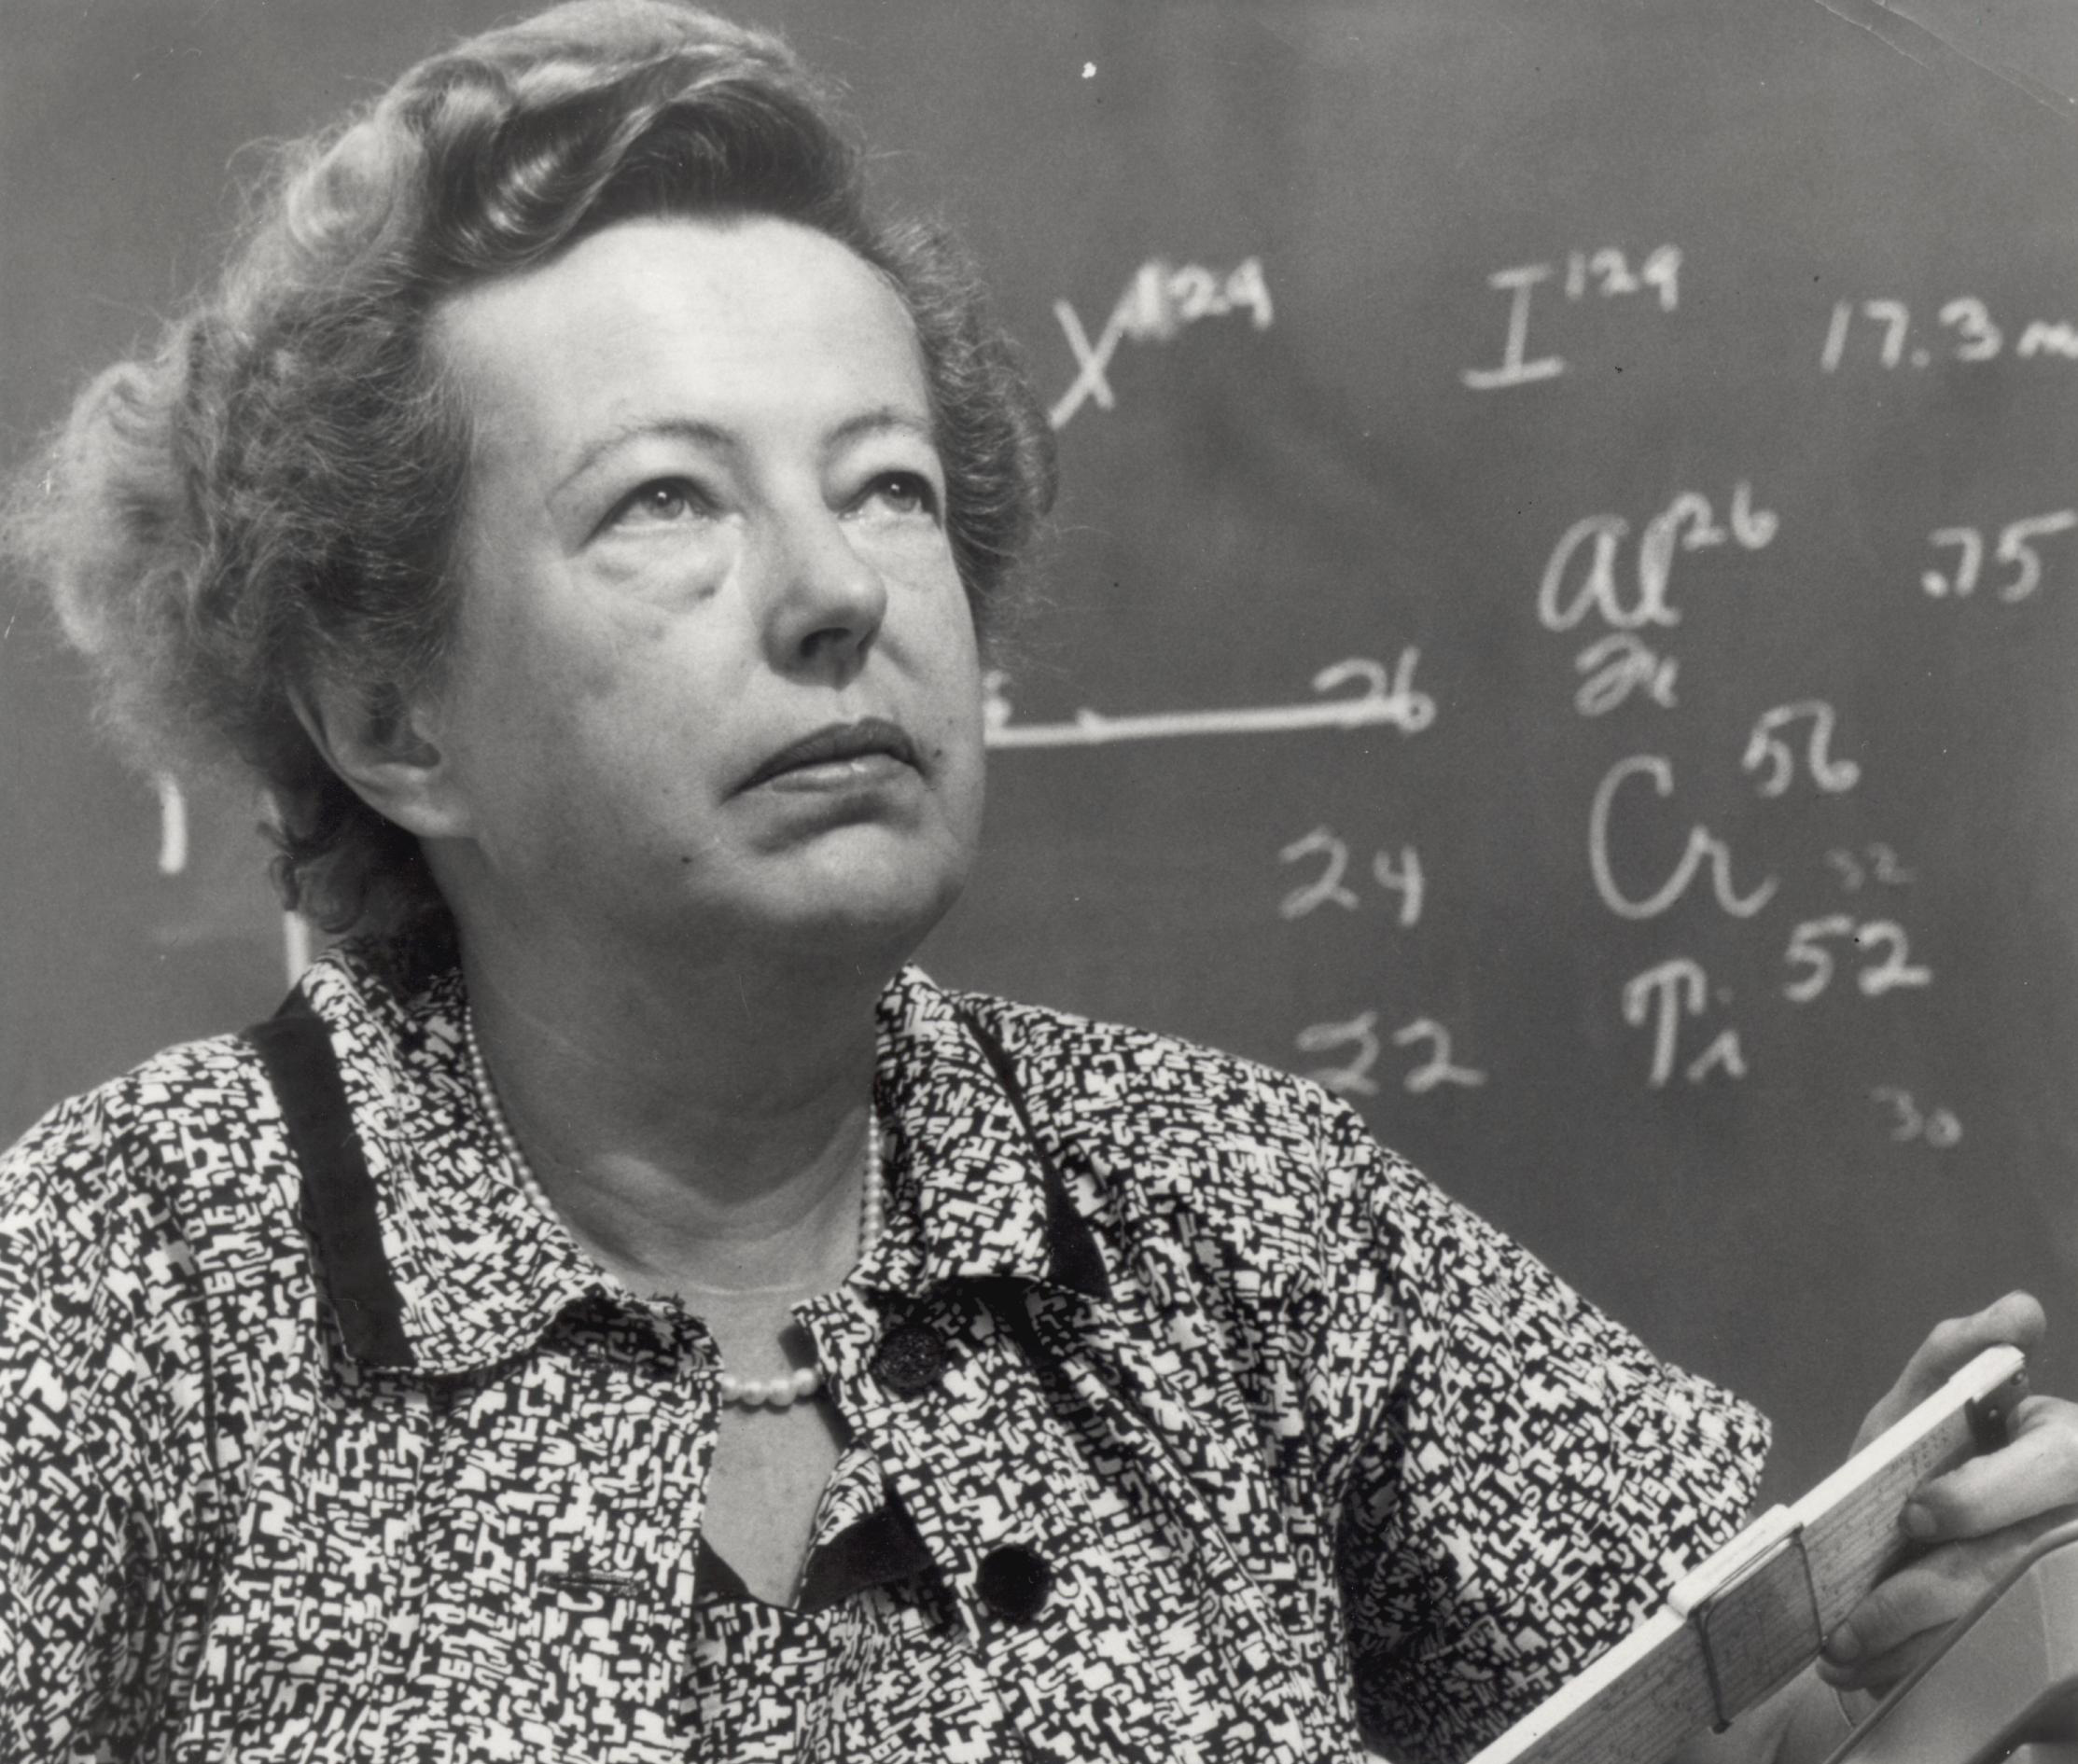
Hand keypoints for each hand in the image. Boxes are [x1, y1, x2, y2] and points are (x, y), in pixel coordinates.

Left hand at [1817, 1292, 2077, 1696]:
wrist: (1906, 1537)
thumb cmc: (1926, 1459)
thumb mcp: (1922, 1407)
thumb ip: (1954, 1358)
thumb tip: (2022, 1311)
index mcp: (2064, 1457)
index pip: (2050, 1470)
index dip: (1982, 1496)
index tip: (1917, 1513)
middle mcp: (2068, 1524)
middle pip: (2011, 1566)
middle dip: (1923, 1594)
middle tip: (1853, 1619)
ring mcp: (2056, 1588)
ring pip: (1988, 1624)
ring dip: (1906, 1644)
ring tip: (1840, 1652)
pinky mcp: (2033, 1638)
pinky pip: (1976, 1659)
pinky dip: (1911, 1666)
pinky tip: (1859, 1671)